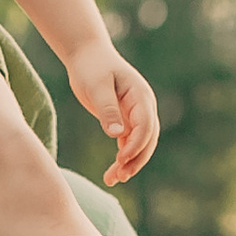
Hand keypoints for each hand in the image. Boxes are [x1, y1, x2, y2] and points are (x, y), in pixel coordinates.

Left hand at [65, 49, 158, 187]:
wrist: (87, 55)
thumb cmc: (91, 67)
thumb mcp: (97, 87)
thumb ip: (108, 110)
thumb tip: (117, 135)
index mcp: (140, 96)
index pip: (146, 125)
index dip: (136, 145)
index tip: (121, 159)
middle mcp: (143, 107)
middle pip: (148, 139)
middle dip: (136, 159)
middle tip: (120, 176)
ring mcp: (135, 115)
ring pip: (139, 145)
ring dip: (129, 163)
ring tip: (112, 180)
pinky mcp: (124, 121)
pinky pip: (127, 144)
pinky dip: (121, 159)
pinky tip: (111, 174)